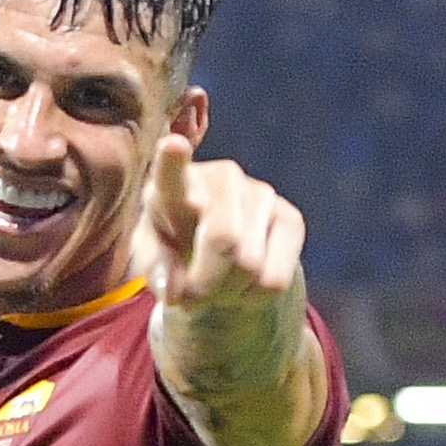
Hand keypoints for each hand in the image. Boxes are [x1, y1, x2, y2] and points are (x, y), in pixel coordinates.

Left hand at [132, 134, 305, 311]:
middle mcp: (221, 177)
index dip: (172, 162)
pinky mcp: (290, 219)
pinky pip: (274, 280)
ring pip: (249, 264)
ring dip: (228, 293)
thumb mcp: (155, 267)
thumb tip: (179, 291)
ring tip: (218, 286)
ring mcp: (260, 193)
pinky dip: (253, 298)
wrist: (220, 262)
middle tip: (193, 300)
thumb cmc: (175, 256)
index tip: (172, 145)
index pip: (172, 174)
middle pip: (223, 239)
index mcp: (173, 186)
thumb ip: (158, 274)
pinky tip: (245, 283)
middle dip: (206, 284)